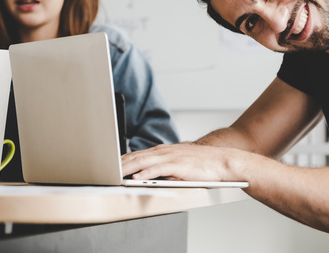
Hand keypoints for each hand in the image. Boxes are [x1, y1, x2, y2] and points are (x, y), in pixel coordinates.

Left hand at [121, 143, 246, 181]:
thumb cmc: (202, 164)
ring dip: (128, 168)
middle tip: (105, 170)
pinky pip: (158, 169)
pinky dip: (146, 173)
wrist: (222, 161)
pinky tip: (137, 178)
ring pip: (144, 161)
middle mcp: (164, 151)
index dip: (122, 160)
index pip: (137, 154)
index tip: (109, 166)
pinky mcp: (178, 165)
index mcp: (163, 151)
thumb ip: (163, 168)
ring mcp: (171, 157)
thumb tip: (148, 176)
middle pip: (136, 156)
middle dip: (119, 164)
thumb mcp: (178, 164)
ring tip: (115, 174)